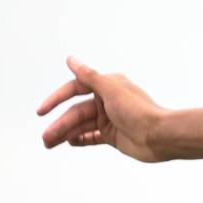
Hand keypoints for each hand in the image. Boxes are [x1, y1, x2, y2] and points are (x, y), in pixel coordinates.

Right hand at [37, 56, 166, 162]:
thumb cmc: (139, 111)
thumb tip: (71, 59)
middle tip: (46, 137)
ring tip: (49, 143)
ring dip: (65, 134)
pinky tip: (68, 142)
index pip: (74, 90)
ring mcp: (110, 119)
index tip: (41, 110)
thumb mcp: (111, 90)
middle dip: (60, 125)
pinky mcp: (113, 136)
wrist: (161, 137)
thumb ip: (89, 76)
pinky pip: (92, 136)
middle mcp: (106, 101)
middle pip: (76, 113)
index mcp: (106, 86)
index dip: (56, 99)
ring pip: (82, 126)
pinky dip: (81, 139)